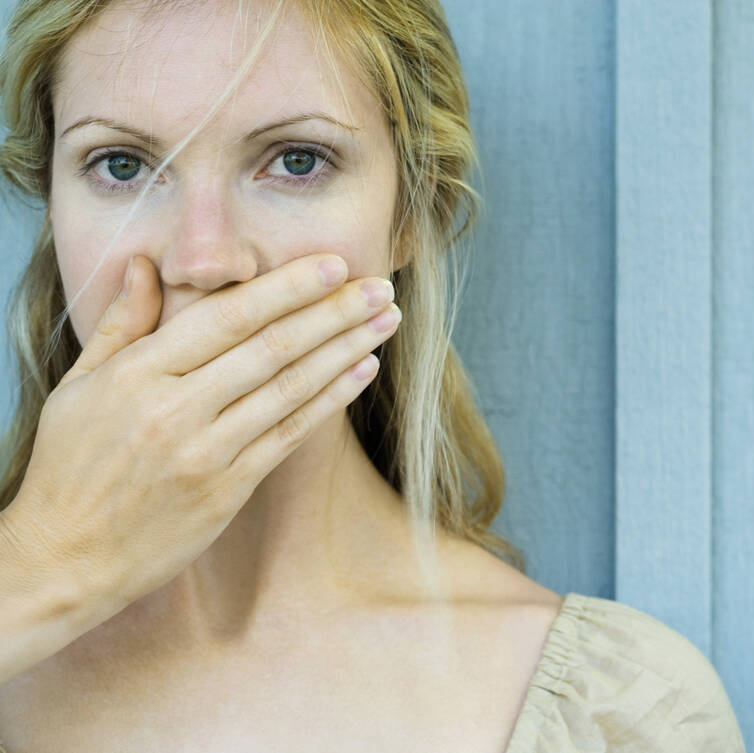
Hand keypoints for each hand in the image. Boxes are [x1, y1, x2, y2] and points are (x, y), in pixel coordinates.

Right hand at [5, 252, 400, 611]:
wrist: (66, 558)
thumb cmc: (70, 465)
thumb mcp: (80, 386)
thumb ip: (122, 324)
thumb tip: (145, 264)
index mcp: (139, 374)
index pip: (228, 317)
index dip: (288, 288)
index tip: (334, 264)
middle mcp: (176, 409)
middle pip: (272, 348)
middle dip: (334, 312)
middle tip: (380, 286)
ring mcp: (206, 452)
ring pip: (291, 388)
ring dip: (346, 349)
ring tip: (387, 320)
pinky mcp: (229, 490)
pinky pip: (291, 434)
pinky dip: (330, 399)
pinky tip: (363, 370)